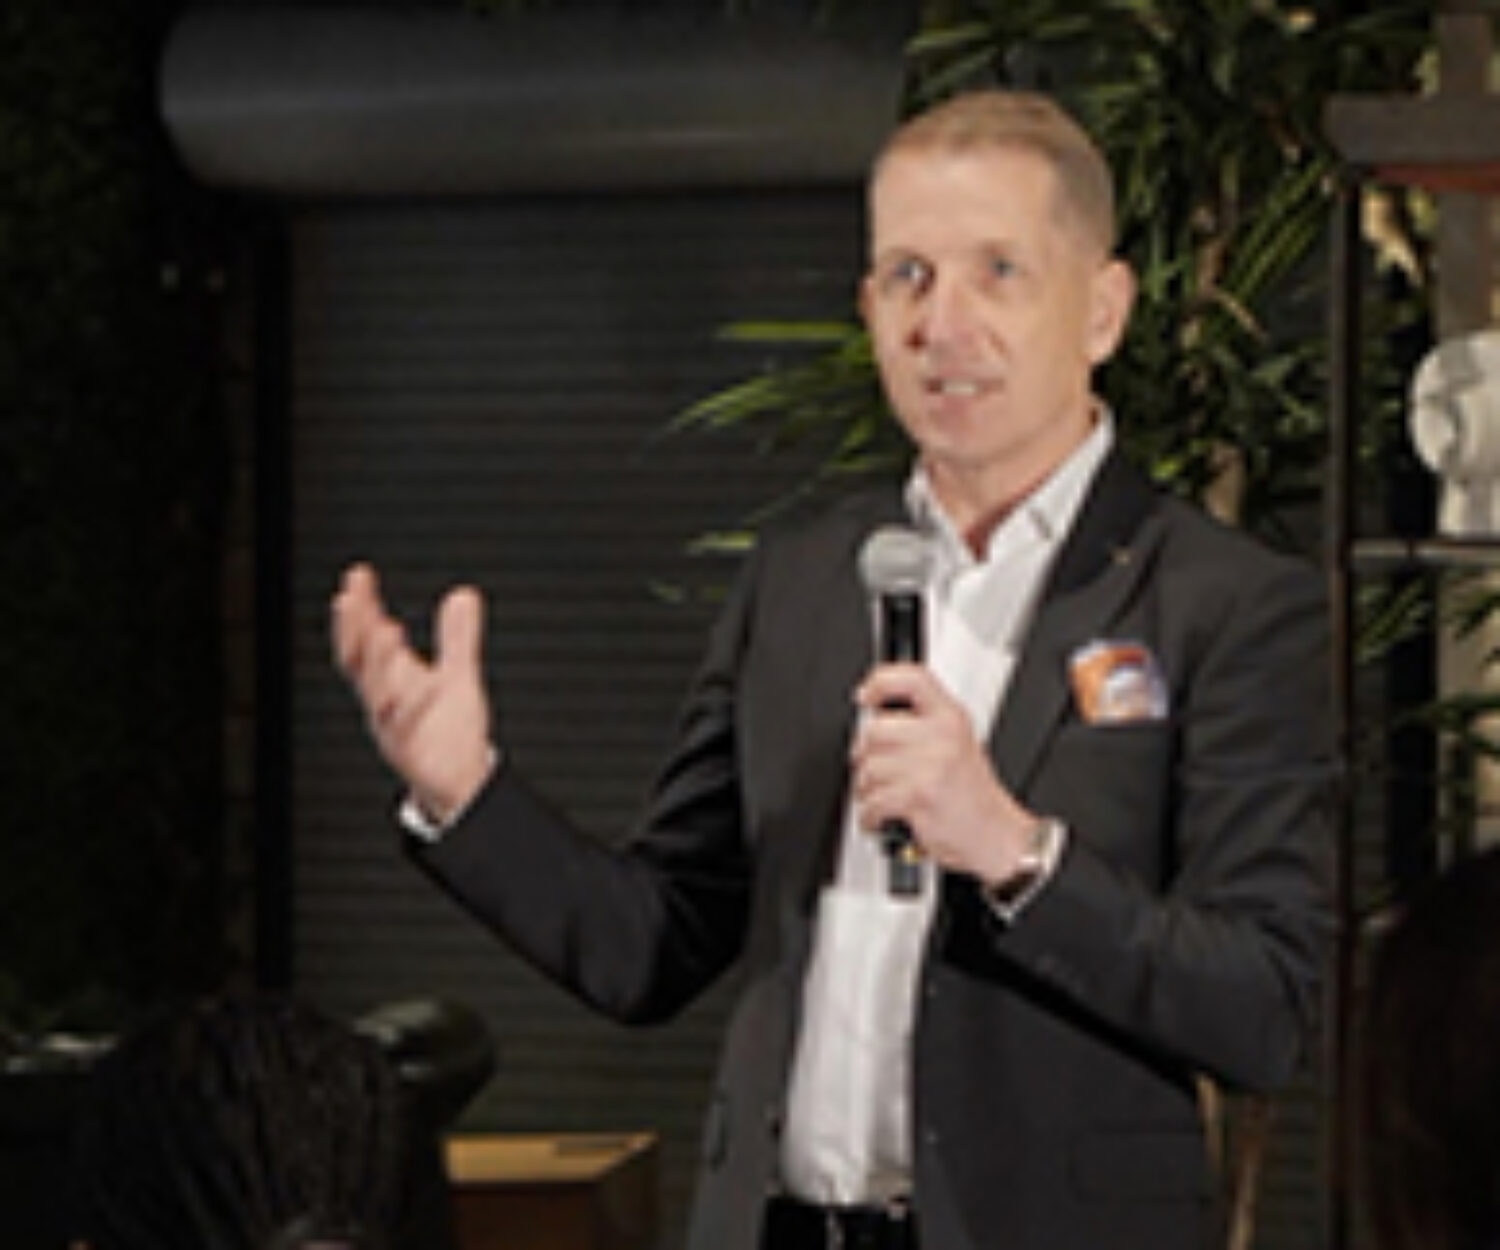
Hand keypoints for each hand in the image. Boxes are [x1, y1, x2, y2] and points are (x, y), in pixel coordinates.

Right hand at [331, 563, 494, 822]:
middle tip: (351, 599)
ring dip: (379, 662)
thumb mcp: (456, 675)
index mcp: (390, 681)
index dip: (359, 608)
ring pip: (378, 693)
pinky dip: (415, 707)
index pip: (365, 640)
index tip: (358, 576)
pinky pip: (408, 730)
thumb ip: (457, 637)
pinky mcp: (414, 754)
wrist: (455, 786)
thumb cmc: (448, 732)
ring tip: (385, 629)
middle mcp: (385, 703)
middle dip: (353, 630)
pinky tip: (427, 686)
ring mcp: (396, 728)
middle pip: (359, 663)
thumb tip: (463, 594)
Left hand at [850, 664, 1036, 884]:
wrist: (997, 835)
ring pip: (868, 768)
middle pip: (875, 730)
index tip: (865, 696)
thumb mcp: (958, 744)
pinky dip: (870, 815)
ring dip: (867, 790)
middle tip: (876, 771)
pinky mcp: (918, 796)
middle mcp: (942, 736)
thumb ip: (923, 726)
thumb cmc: (973, 795)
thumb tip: (875, 718)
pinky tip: (882, 817)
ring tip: (884, 797)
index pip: (913, 679)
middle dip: (866, 757)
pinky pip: (872, 801)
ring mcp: (930, 766)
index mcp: (951, 718)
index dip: (881, 681)